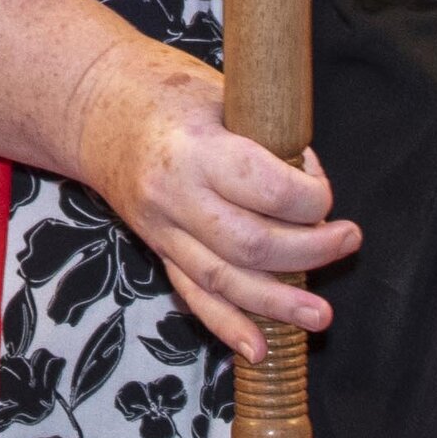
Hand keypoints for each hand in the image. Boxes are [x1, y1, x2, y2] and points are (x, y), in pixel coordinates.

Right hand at [67, 33, 360, 362]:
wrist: (88, 105)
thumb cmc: (161, 88)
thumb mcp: (217, 91)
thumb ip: (261, 135)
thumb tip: (311, 175)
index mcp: (193, 147)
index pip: (266, 189)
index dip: (310, 197)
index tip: (324, 190)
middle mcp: (173, 196)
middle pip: (251, 244)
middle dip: (310, 251)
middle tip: (348, 240)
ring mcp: (160, 228)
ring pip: (223, 281)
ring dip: (278, 303)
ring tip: (321, 316)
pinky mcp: (156, 248)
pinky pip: (192, 295)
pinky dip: (226, 325)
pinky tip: (257, 349)